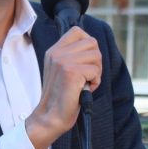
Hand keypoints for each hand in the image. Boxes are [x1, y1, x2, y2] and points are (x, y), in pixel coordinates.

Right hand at [25, 27, 100, 148]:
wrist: (50, 117)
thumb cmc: (61, 97)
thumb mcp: (62, 70)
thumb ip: (72, 56)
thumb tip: (93, 48)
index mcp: (54, 51)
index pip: (77, 31)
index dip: (88, 44)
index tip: (86, 61)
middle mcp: (57, 53)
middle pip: (92, 42)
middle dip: (96, 60)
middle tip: (88, 76)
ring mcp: (63, 61)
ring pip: (96, 55)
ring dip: (97, 71)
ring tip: (86, 83)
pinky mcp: (71, 72)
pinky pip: (95, 70)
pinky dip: (95, 82)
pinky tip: (85, 89)